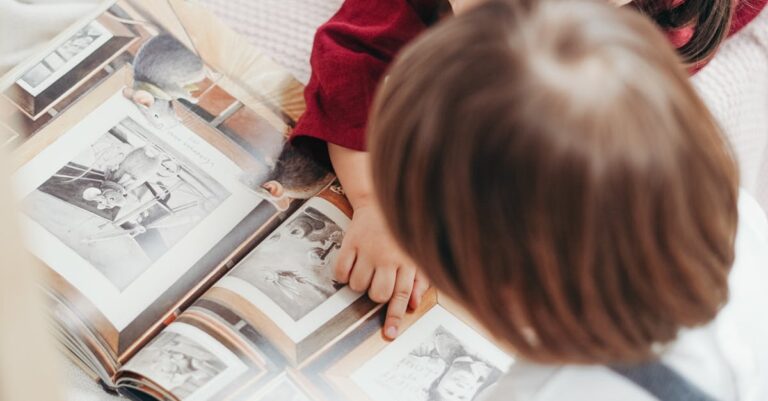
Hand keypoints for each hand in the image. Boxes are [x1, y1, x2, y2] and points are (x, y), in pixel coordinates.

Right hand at [334, 202, 429, 339]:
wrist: (380, 202)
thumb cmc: (400, 234)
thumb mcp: (414, 255)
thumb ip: (417, 280)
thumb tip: (414, 305)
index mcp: (406, 261)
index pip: (402, 294)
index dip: (395, 316)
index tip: (390, 334)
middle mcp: (387, 257)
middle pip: (378, 294)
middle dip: (375, 295)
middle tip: (376, 283)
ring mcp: (368, 249)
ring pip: (358, 285)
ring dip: (359, 284)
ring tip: (364, 270)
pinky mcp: (350, 242)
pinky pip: (340, 271)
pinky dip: (342, 275)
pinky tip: (350, 266)